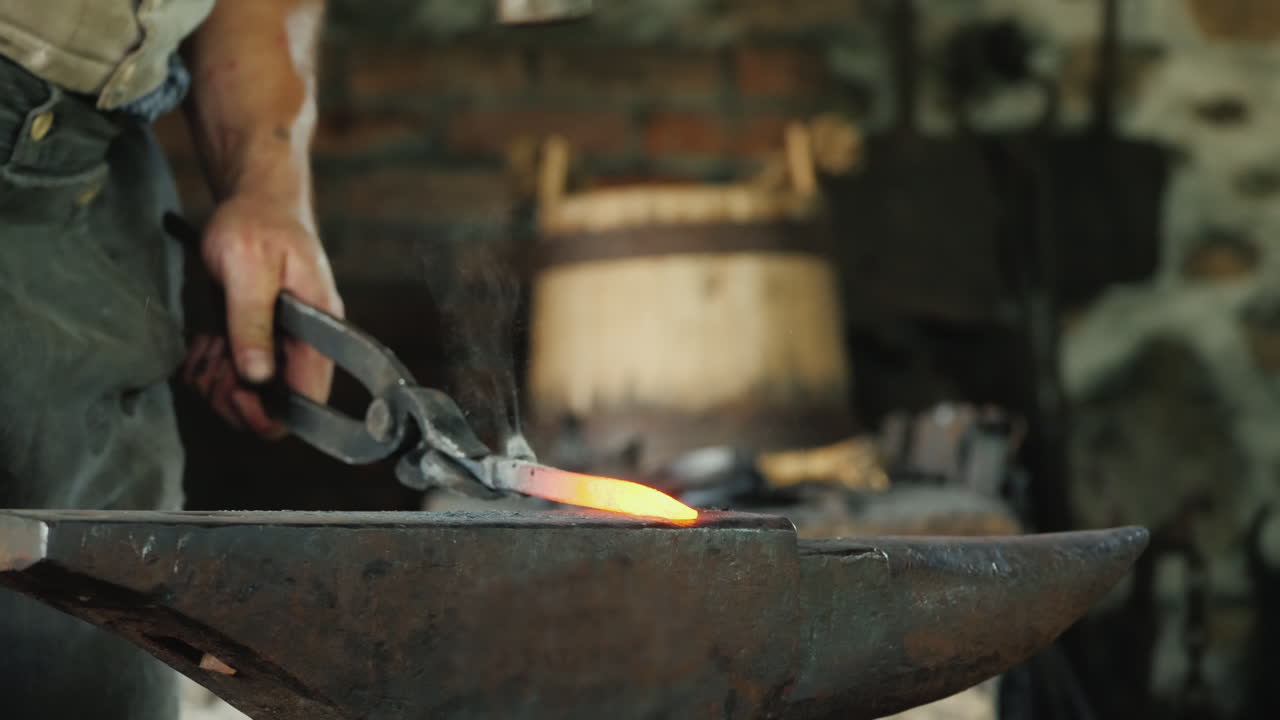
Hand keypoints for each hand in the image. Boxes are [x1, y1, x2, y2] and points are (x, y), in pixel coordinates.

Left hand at [182, 192, 342, 437]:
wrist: (256, 201)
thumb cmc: (260, 225)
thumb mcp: (250, 268)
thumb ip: (253, 322)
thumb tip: (257, 376)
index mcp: (320, 330)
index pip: (310, 398)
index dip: (272, 411)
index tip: (237, 390)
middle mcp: (305, 345)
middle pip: (277, 409)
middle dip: (235, 399)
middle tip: (212, 367)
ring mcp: (282, 345)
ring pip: (254, 398)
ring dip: (219, 384)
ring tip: (206, 350)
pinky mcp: (259, 341)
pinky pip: (238, 378)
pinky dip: (213, 371)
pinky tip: (206, 345)